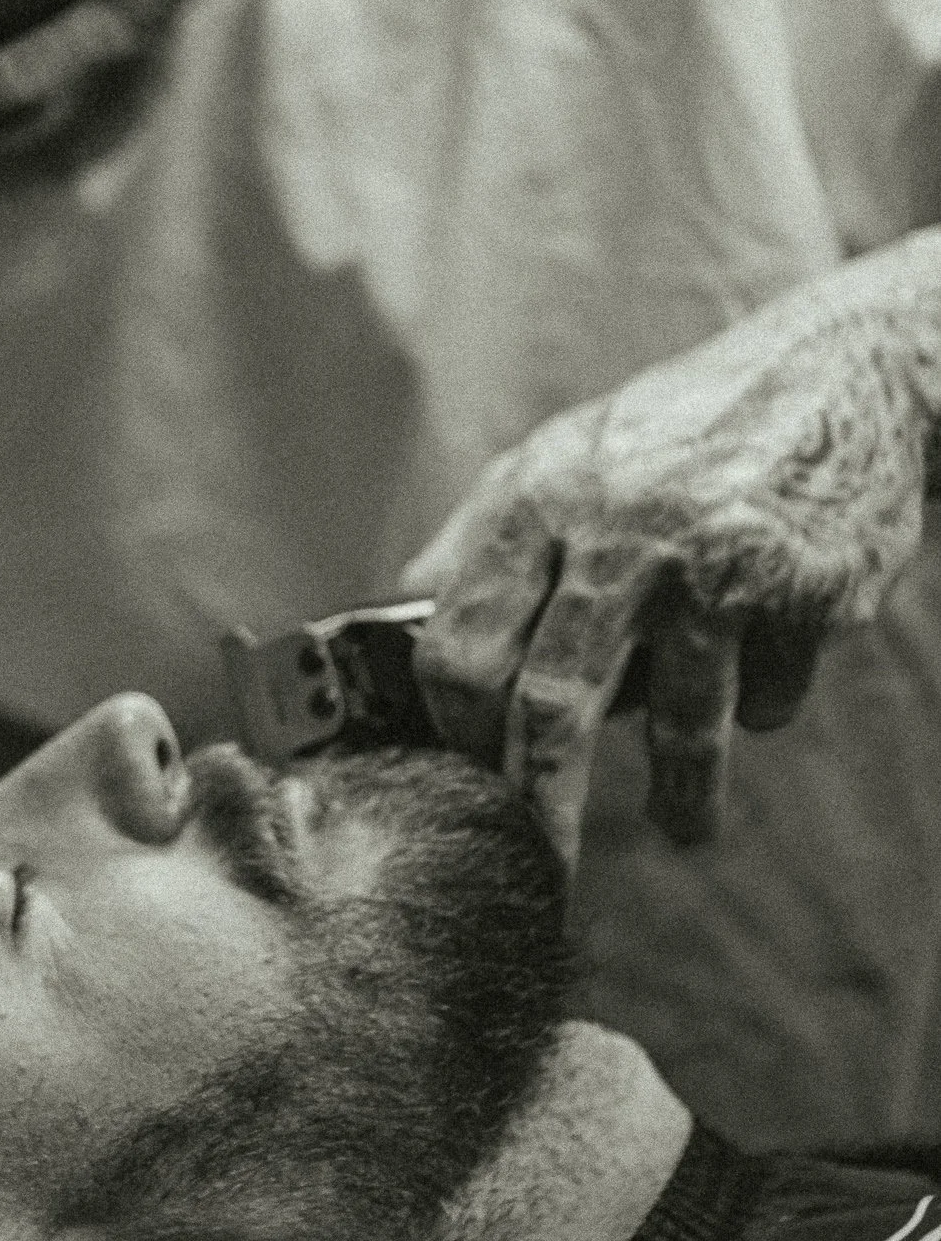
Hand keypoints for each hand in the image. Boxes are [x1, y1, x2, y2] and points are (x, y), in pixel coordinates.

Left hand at [399, 257, 937, 867]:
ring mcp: (716, 567)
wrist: (843, 371)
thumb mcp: (560, 457)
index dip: (457, 732)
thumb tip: (398, 618)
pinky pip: (766, 697)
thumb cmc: (679, 429)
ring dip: (684, 797)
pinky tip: (765, 659)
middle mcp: (621, 535)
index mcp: (541, 504)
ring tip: (687, 828)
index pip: (461, 647)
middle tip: (541, 869)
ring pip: (680, 726)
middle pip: (552, 706)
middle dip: (539, 809)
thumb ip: (481, 541)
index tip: (471, 776)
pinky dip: (760, 700)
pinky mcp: (804, 594)